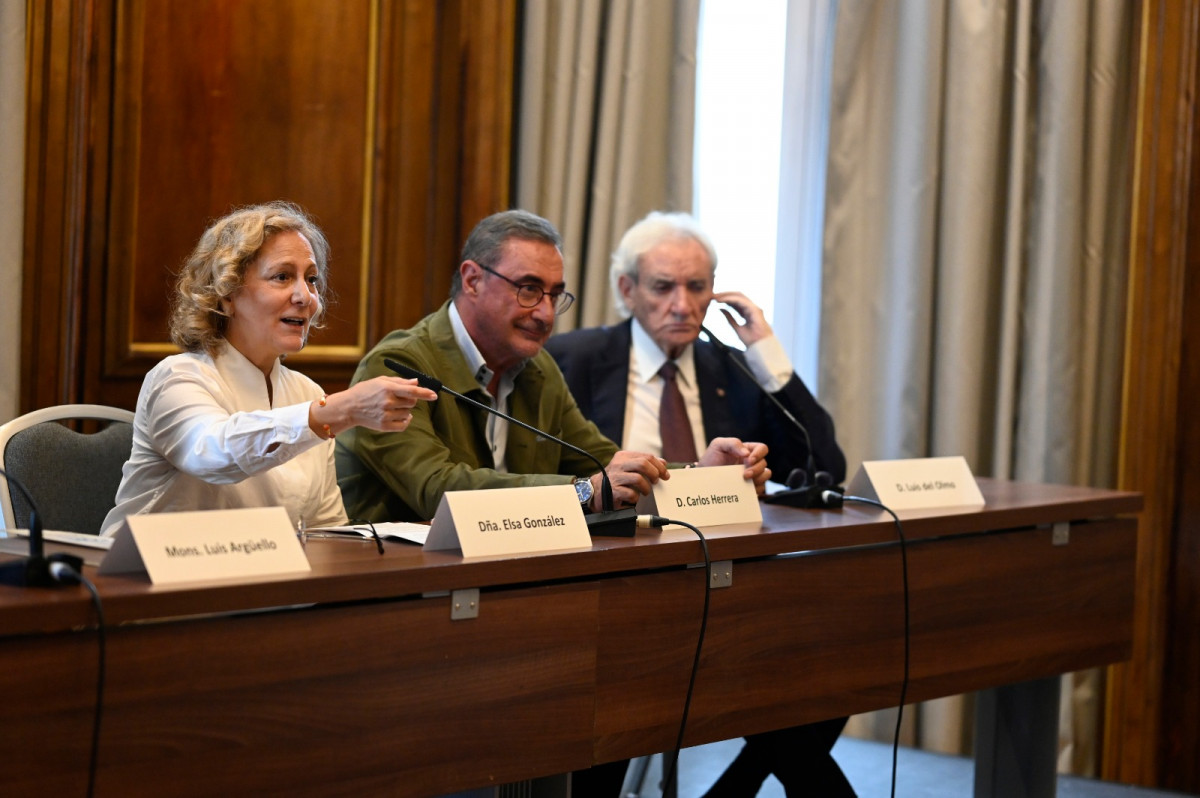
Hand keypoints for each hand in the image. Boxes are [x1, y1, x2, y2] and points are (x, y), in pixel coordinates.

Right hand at [312, 376, 437, 435]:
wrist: (349, 407)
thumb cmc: (365, 391)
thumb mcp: (381, 381)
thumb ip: (400, 381)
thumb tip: (416, 382)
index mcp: (387, 388)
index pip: (412, 391)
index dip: (425, 393)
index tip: (434, 395)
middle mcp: (387, 402)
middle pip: (412, 402)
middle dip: (410, 399)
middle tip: (399, 398)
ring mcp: (386, 415)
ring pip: (408, 413)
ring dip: (405, 410)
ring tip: (392, 407)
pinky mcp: (384, 426)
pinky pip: (403, 425)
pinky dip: (405, 421)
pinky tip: (399, 416)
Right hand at [589, 450, 669, 510]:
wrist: (595, 491)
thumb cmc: (616, 479)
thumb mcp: (629, 468)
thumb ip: (644, 464)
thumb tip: (663, 463)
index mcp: (623, 456)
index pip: (647, 456)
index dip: (659, 466)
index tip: (665, 474)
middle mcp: (618, 465)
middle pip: (643, 464)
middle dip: (654, 473)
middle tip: (656, 481)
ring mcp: (615, 478)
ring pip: (638, 479)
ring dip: (646, 488)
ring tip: (645, 492)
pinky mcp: (613, 491)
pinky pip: (631, 493)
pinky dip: (636, 497)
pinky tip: (634, 498)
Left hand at [698, 437, 771, 494]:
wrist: (704, 477)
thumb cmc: (711, 459)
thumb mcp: (718, 445)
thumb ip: (733, 443)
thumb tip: (747, 453)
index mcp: (747, 450)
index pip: (762, 448)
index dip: (759, 454)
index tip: (748, 460)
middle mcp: (751, 462)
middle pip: (764, 463)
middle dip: (756, 469)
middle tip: (744, 474)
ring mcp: (752, 475)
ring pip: (766, 475)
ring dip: (759, 478)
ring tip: (745, 480)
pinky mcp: (750, 487)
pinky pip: (761, 488)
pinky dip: (756, 489)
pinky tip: (745, 488)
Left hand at [714, 291, 772, 346]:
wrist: (760, 347)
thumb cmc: (751, 340)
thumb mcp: (736, 327)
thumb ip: (729, 317)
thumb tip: (720, 309)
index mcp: (747, 312)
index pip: (735, 301)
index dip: (725, 299)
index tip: (713, 300)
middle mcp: (751, 308)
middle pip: (737, 295)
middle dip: (724, 294)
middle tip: (712, 296)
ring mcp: (754, 308)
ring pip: (739, 296)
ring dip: (726, 295)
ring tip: (715, 297)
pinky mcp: (755, 310)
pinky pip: (741, 301)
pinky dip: (730, 299)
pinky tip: (722, 300)